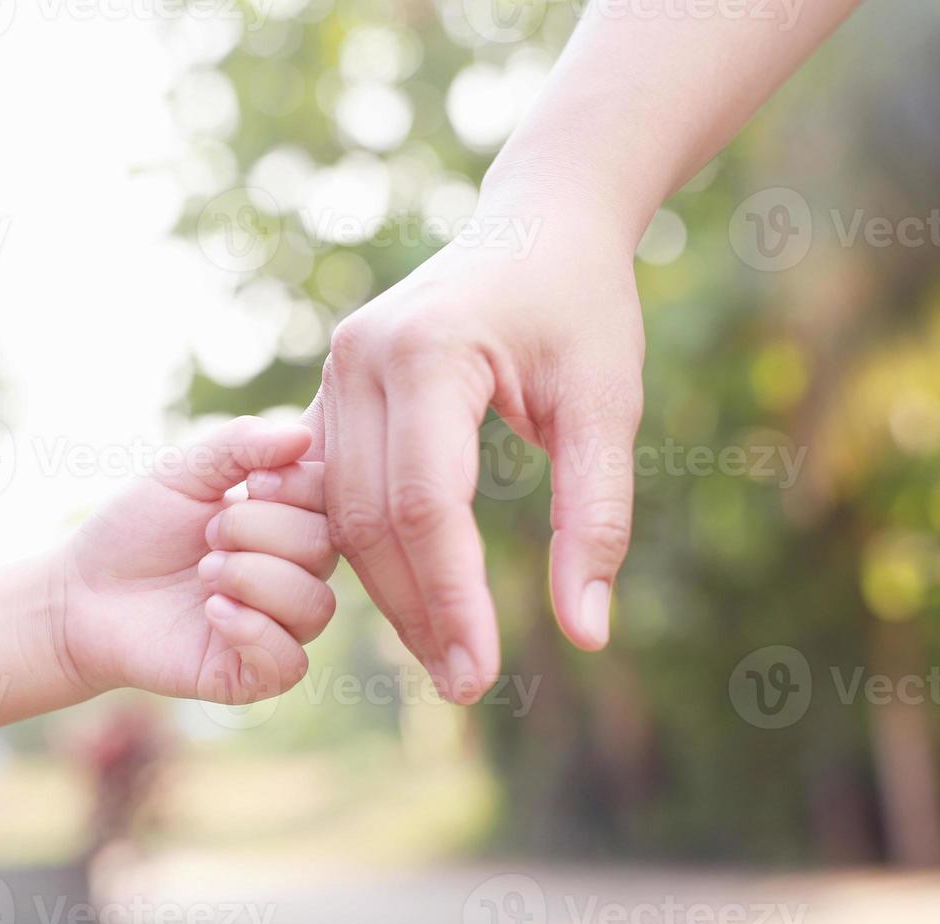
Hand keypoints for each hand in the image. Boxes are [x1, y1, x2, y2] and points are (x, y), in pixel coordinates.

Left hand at [57, 416, 337, 703]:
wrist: (84, 592)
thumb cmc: (137, 527)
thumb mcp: (184, 469)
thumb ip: (240, 443)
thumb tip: (302, 434)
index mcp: (289, 522)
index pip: (334, 501)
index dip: (298, 487)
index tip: (250, 484)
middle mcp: (295, 574)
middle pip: (324, 550)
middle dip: (260, 531)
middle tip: (208, 536)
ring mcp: (279, 626)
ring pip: (316, 606)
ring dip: (254, 578)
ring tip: (205, 573)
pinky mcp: (253, 674)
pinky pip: (290, 660)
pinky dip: (254, 631)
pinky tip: (211, 612)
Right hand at [304, 180, 645, 702]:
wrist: (537, 221)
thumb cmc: (583, 306)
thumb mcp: (607, 405)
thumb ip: (595, 518)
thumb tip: (586, 632)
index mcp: (429, 351)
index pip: (425, 504)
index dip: (452, 598)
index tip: (482, 674)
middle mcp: (360, 359)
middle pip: (369, 520)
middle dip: (416, 612)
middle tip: (465, 685)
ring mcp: (335, 370)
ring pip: (343, 514)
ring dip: (391, 592)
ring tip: (445, 656)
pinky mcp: (332, 388)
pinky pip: (339, 489)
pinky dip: (374, 550)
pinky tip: (414, 600)